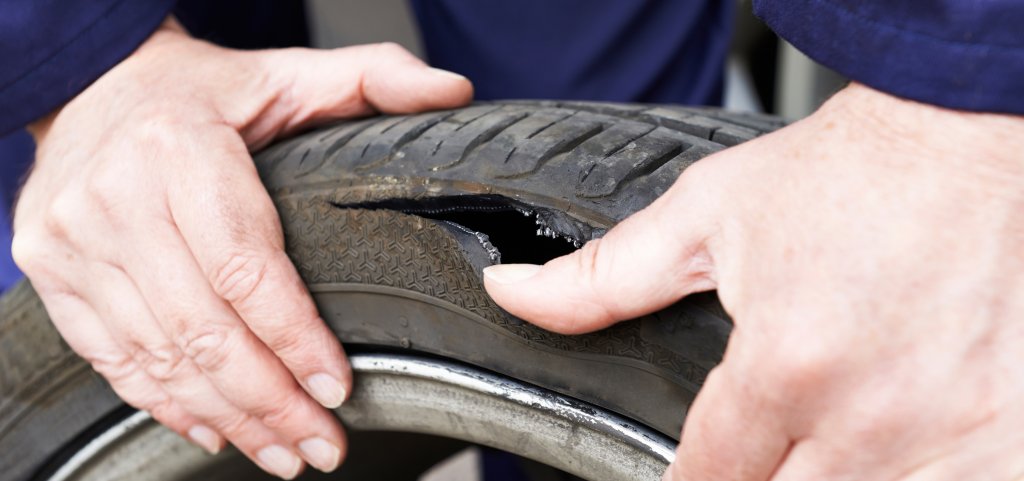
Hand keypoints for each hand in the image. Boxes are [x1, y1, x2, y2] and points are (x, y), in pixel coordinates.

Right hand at [13, 19, 470, 478]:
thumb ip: (374, 77)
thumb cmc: (201, 90)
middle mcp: (114, 199)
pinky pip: (111, 358)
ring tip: (283, 453)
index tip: (338, 389)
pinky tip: (215, 429)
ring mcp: (73, 243)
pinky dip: (166, 403)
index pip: (247, 269)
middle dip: (271, 402)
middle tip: (322, 445)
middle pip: (204, 329)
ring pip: (160, 357)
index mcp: (179, 149)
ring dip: (228, 416)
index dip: (296, 339)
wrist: (89, 83)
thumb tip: (454, 91)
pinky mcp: (52, 274)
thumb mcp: (288, 72)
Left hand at [484, 84, 1023, 479]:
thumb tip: (516, 293)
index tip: (685, 471)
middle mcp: (867, 415)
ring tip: (808, 442)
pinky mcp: (1003, 430)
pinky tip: (886, 450)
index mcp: (783, 367)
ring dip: (823, 478)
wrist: (952, 138)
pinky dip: (910, 476)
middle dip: (751, 480)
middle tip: (748, 446)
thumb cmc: (839, 176)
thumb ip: (602, 280)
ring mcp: (946, 431)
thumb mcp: (701, 219)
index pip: (708, 479)